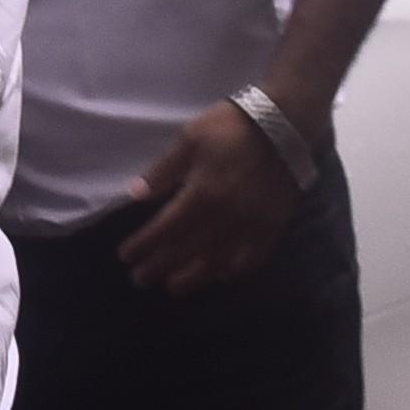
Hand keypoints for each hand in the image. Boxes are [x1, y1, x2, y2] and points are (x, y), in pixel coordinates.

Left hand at [118, 101, 301, 297]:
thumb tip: (134, 196)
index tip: (125, 256)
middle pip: (186, 251)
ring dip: (192, 277)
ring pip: (217, 262)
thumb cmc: (230, 127)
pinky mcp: (271, 227)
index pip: (165, 229)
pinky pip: (252, 258)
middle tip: (140, 279)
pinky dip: (234, 270)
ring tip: (174, 287)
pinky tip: (220, 275)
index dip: (144, 245)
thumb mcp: (189, 139)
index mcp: (201, 194)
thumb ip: (163, 171)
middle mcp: (224, 218)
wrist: (284, 123)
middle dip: (159, 267)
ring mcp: (250, 226)